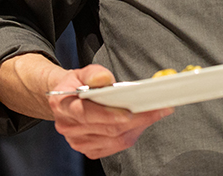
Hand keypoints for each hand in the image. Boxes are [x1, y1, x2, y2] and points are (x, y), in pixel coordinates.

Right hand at [48, 64, 172, 159]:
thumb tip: (104, 79)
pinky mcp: (89, 149)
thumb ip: (94, 73)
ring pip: (114, 139)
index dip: (109, 114)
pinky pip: (115, 146)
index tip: (131, 111)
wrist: (66, 101)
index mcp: (64, 105)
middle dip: (136, 119)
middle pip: (107, 128)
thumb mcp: (83, 72)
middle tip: (158, 108)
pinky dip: (131, 134)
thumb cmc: (78, 85)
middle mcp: (68, 127)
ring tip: (155, 113)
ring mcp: (78, 141)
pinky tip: (141, 123)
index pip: (86, 113)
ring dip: (138, 127)